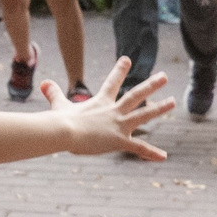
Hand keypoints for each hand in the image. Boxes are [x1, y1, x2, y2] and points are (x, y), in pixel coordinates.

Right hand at [45, 59, 174, 159]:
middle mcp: (114, 111)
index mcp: (101, 102)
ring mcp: (119, 124)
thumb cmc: (60, 120)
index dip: (120, 70)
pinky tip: (164, 157)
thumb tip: (44, 82)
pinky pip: (139, 148)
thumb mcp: (58, 105)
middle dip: (151, 85)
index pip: (112, 82)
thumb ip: (54, 93)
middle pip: (136, 95)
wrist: (64, 131)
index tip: (127, 59)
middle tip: (164, 76)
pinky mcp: (120, 140)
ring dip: (160, 108)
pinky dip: (151, 153)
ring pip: (145, 115)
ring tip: (173, 102)